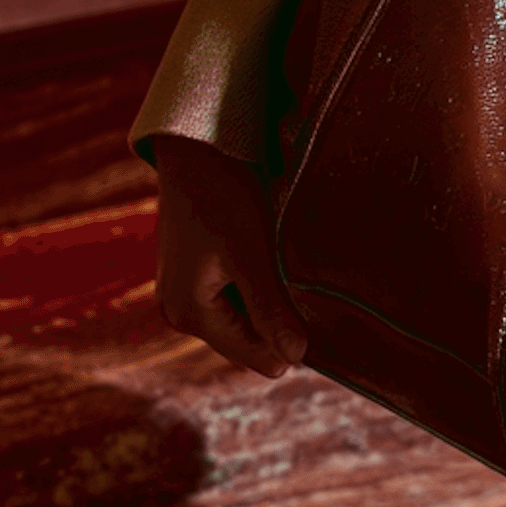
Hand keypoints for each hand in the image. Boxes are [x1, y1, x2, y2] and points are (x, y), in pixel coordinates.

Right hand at [152, 132, 307, 378]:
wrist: (195, 146)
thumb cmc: (222, 194)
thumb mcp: (250, 252)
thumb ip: (270, 307)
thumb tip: (295, 360)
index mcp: (188, 314)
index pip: (250, 353)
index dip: (289, 343)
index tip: (326, 324)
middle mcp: (178, 310)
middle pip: (245, 337)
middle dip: (278, 321)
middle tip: (317, 296)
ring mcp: (183, 290)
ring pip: (241, 314)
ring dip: (269, 301)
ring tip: (297, 276)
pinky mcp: (192, 270)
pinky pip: (232, 294)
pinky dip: (256, 284)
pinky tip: (277, 263)